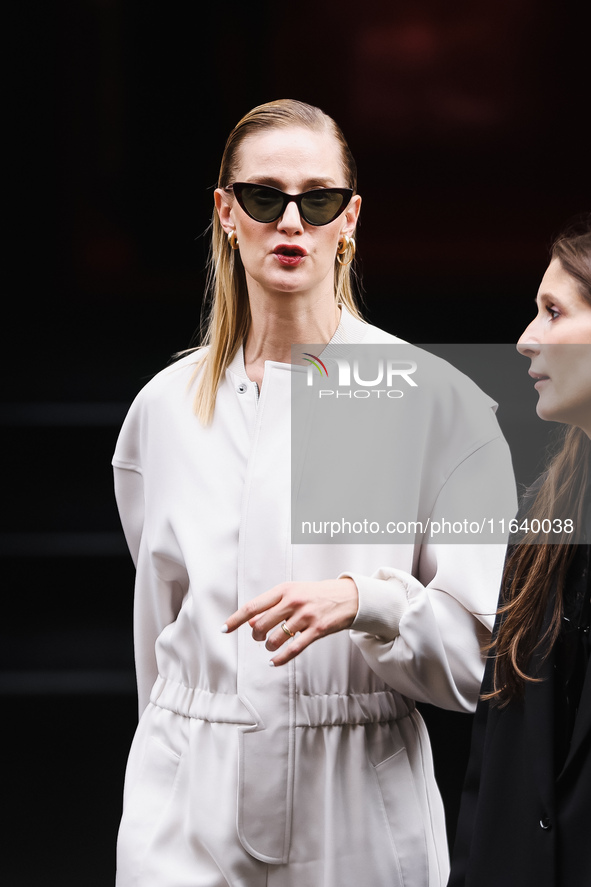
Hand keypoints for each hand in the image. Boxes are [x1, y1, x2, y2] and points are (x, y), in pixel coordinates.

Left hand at [222, 578, 358, 665]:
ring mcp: (305, 616)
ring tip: (271, 646)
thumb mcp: (293, 592)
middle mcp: (293, 601)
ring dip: (269, 646)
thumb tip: (251, 623)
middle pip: (261, 624)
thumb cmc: (316, 594)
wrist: (349, 596)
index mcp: (284, 590)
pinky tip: (274, 662)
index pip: (252, 606)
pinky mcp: (317, 630)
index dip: (236, 619)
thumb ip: (272, 605)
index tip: (224, 629)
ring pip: (276, 638)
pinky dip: (280, 658)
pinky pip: (293, 649)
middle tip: (259, 638)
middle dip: (256, 636)